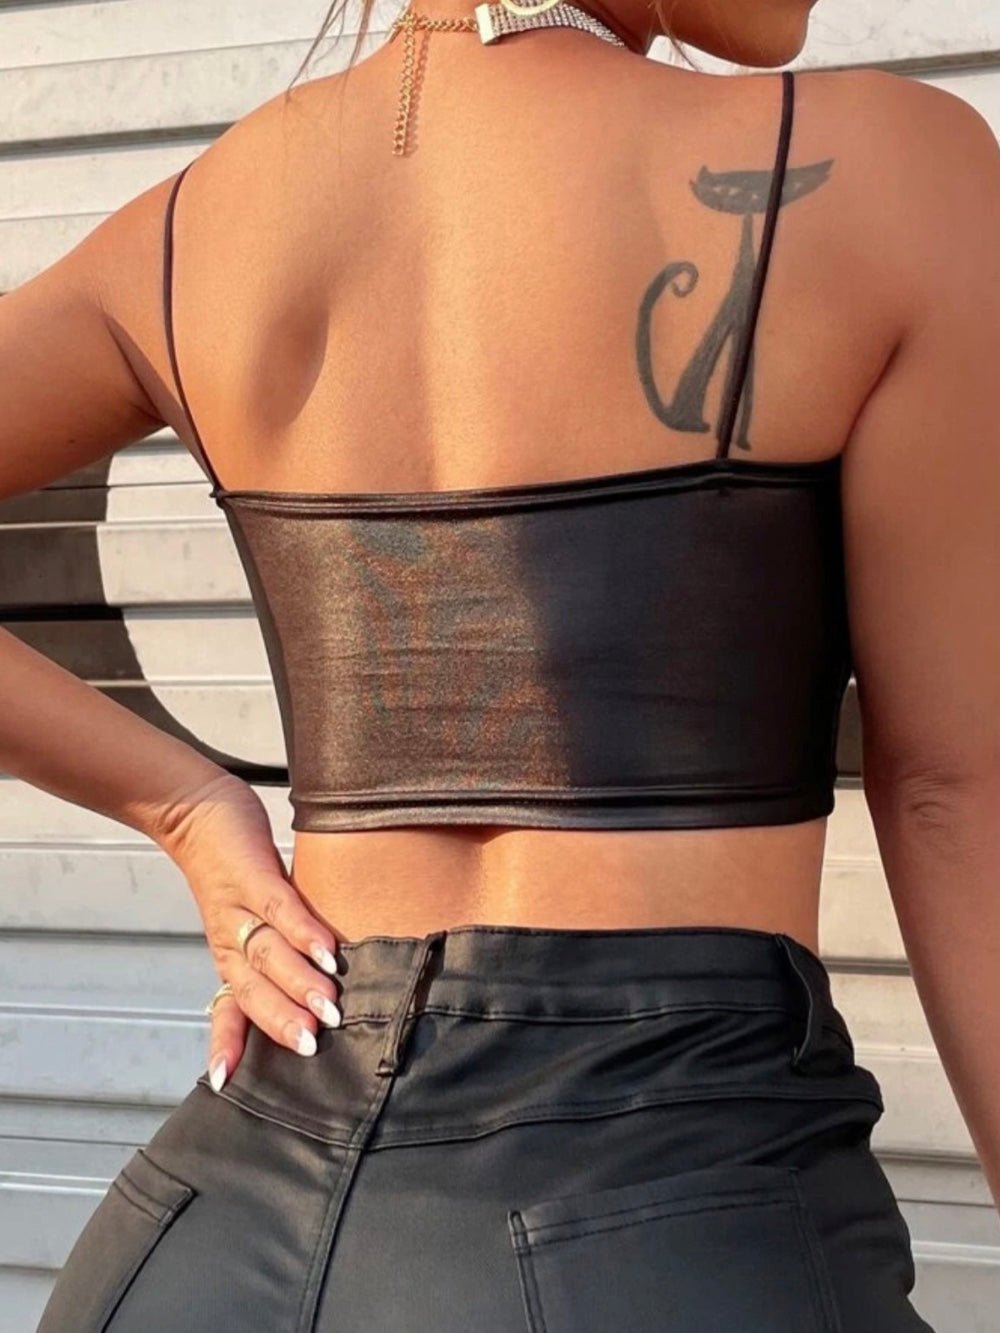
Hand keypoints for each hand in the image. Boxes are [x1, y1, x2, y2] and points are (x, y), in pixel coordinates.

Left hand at [151, 772, 341, 1090]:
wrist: (196, 810)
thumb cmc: (229, 867)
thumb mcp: (248, 917)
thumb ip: (280, 949)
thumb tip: (323, 982)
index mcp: (230, 955)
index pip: (231, 1006)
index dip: (229, 1043)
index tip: (227, 1082)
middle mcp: (230, 939)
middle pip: (253, 988)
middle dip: (282, 1019)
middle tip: (312, 1045)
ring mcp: (240, 908)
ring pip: (269, 953)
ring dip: (298, 982)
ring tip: (329, 1007)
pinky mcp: (253, 874)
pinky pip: (280, 907)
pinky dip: (304, 930)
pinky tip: (328, 949)